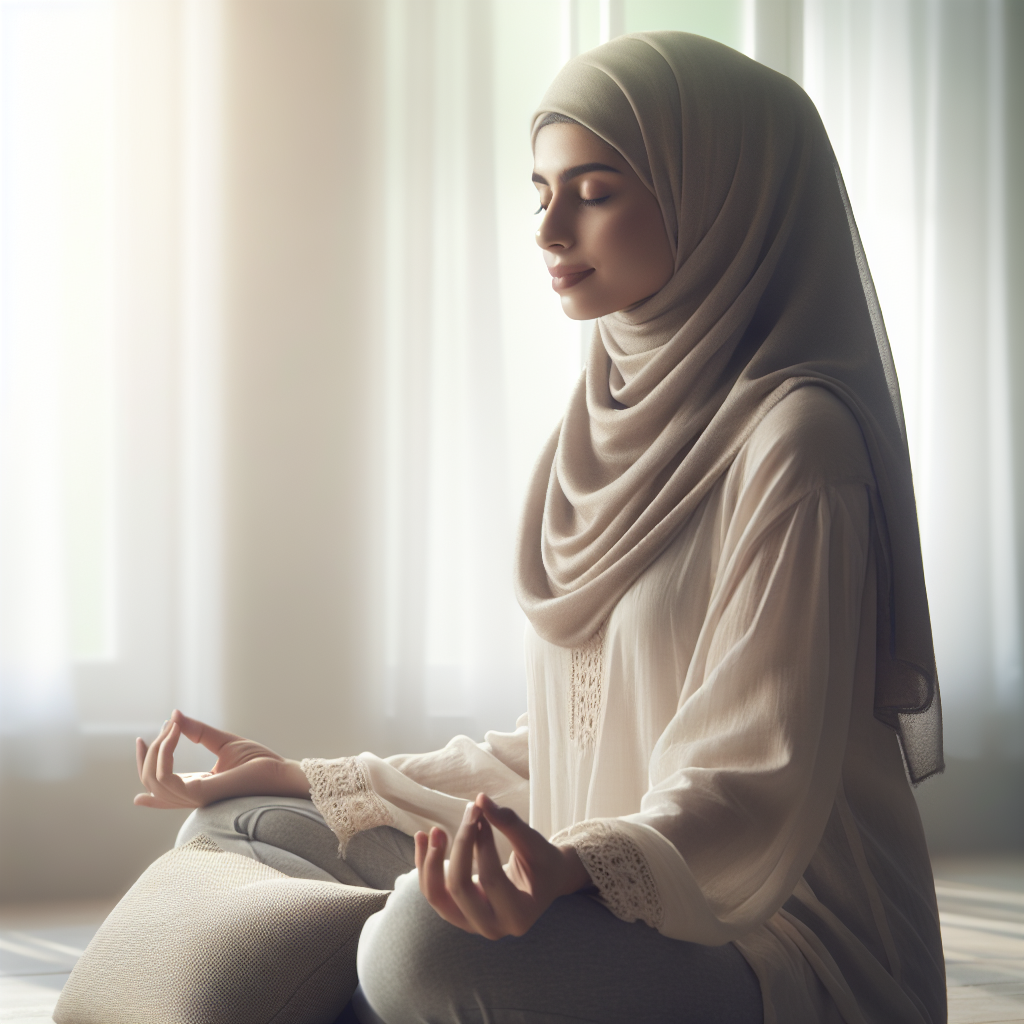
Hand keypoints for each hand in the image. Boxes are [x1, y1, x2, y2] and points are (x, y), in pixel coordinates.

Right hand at [134, 709, 309, 808]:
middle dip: (148, 753)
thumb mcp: (222, 741)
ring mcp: (194, 798)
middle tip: (165, 726)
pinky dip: (164, 755)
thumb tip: (175, 715)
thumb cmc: (258, 760)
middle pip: (151, 782)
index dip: (144, 765)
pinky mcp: (201, 794)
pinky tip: (172, 735)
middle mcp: (191, 795)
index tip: (138, 741)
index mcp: (196, 786)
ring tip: (171, 727)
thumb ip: (197, 731)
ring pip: (154, 780)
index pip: (160, 785)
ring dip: (156, 749)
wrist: (279, 771)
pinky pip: (166, 779)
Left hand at [415, 793, 591, 938]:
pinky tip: (422, 838)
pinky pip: (433, 893)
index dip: (482, 842)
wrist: (544, 883)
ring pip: (437, 898)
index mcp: (518, 915)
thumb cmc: (543, 862)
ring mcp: (471, 925)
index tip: (481, 812)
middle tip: (466, 813)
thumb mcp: (534, 843)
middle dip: (458, 847)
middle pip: (460, 889)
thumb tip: (481, 799)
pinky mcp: (457, 914)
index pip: (491, 877)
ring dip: (430, 862)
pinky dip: (424, 866)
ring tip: (434, 830)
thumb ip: (509, 823)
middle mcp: (492, 928)